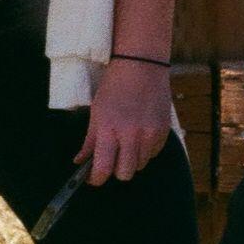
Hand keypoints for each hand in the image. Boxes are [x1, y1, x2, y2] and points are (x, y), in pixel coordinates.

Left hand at [79, 57, 173, 182]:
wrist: (142, 65)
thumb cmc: (114, 86)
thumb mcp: (96, 111)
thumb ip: (90, 140)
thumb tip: (80, 162)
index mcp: (109, 128)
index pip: (103, 168)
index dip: (96, 179)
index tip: (92, 178)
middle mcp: (131, 134)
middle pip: (124, 174)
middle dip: (115, 170)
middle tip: (111, 158)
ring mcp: (150, 133)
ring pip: (139, 165)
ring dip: (131, 160)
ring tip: (126, 142)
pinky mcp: (164, 131)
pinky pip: (153, 154)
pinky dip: (145, 150)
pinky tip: (140, 134)